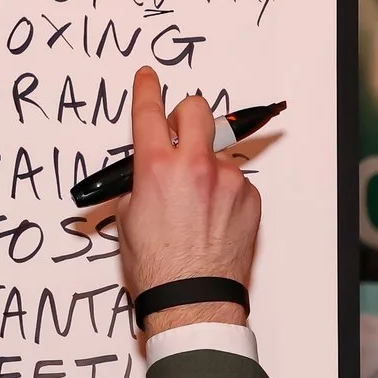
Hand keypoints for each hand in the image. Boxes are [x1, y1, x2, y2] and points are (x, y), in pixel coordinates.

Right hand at [112, 66, 260, 335]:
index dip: (146, 89)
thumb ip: (140, 185)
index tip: (148, 77)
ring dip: (205, 167)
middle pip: (197, 110)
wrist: (192, 299)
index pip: (149, 113)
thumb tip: (148, 173)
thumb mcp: (129, 219)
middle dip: (187, 114)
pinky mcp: (248, 197)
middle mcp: (195, 166)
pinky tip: (213, 221)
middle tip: (182, 130)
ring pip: (216, 152)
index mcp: (157, 168)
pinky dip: (223, 193)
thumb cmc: (158, 268)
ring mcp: (226, 180)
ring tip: (196, 207)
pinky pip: (233, 182)